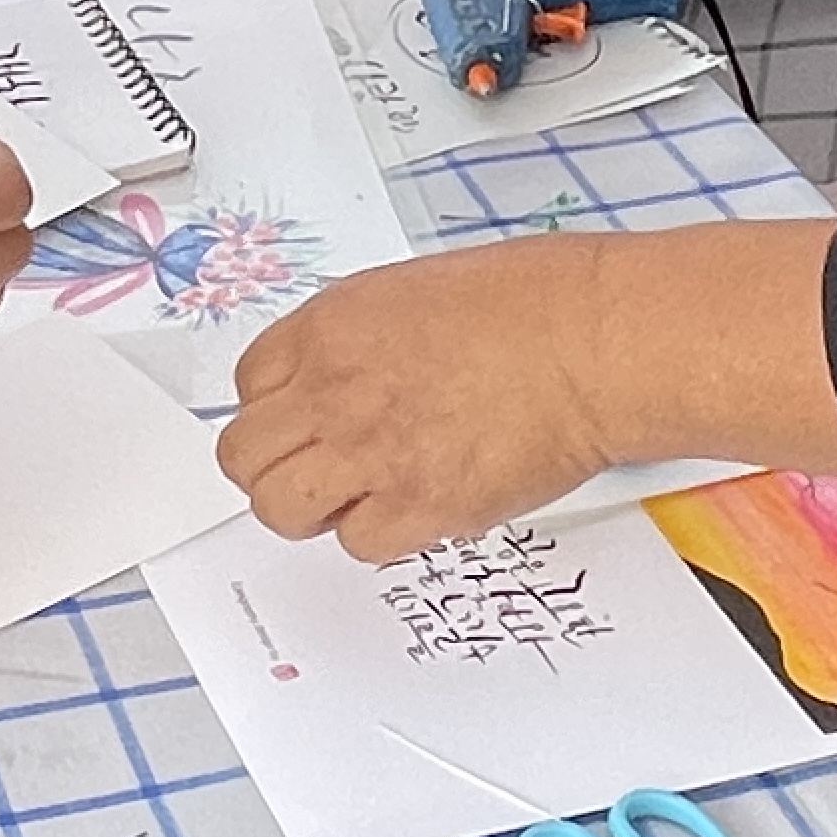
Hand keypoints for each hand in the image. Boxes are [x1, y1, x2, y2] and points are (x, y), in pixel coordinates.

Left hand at [217, 241, 621, 560]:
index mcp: (329, 327)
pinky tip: (413, 507)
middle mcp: (334, 391)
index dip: (275, 410)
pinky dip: (379, 534)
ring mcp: (371, 453)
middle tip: (313, 470)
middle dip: (273, 466)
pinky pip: (359, 543)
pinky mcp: (420, 506)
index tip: (299, 421)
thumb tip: (345, 375)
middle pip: (245, 455)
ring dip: (311, 509)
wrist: (591, 342)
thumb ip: (360, 340)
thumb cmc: (533, 303)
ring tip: (353, 497)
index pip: (248, 385)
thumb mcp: (413, 292)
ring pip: (282, 508)